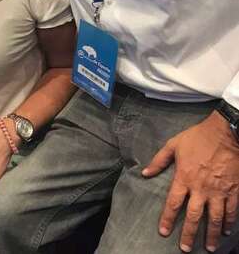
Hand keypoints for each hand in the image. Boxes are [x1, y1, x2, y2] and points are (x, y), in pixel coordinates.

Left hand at [142, 112, 238, 252]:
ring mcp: (219, 191)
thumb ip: (159, 161)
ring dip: (211, 234)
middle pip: (194, 216)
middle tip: (185, 249)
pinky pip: (231, 210)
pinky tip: (226, 231)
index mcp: (184, 178)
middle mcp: (201, 188)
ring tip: (208, 248)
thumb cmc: (197, 137)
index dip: (168, 219)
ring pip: (215, 218)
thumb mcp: (173, 145)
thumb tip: (144, 173)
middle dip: (189, 234)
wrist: (225, 133)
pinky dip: (229, 222)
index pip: (173, 204)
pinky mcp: (234, 190)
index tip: (164, 232)